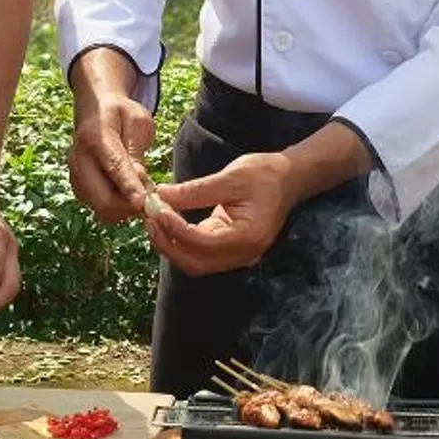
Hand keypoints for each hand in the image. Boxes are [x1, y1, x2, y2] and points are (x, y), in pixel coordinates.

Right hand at [67, 71, 156, 223]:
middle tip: (153, 200)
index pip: (113, 167)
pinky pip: (100, 209)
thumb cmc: (121, 114)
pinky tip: (129, 193)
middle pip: (103, 200)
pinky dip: (119, 208)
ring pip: (102, 209)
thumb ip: (137, 150)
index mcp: (95, 136)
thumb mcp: (137, 120)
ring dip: (126, 208)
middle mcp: (79, 160)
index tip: (144, 202)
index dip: (129, 187)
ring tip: (142, 192)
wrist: (95, 111)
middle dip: (130, 206)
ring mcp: (75, 177)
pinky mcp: (78, 189)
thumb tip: (140, 181)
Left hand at [145, 151, 297, 275]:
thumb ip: (195, 191)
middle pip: (195, 263)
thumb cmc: (264, 174)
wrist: (289, 178)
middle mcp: (243, 254)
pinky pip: (201, 253)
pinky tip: (168, 222)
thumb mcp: (230, 177)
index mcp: (247, 237)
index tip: (155, 209)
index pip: (202, 243)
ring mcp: (237, 255)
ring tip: (154, 219)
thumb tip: (160, 196)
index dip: (174, 229)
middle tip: (149, 219)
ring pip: (195, 262)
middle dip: (167, 244)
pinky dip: (181, 241)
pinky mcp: (230, 249)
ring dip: (171, 245)